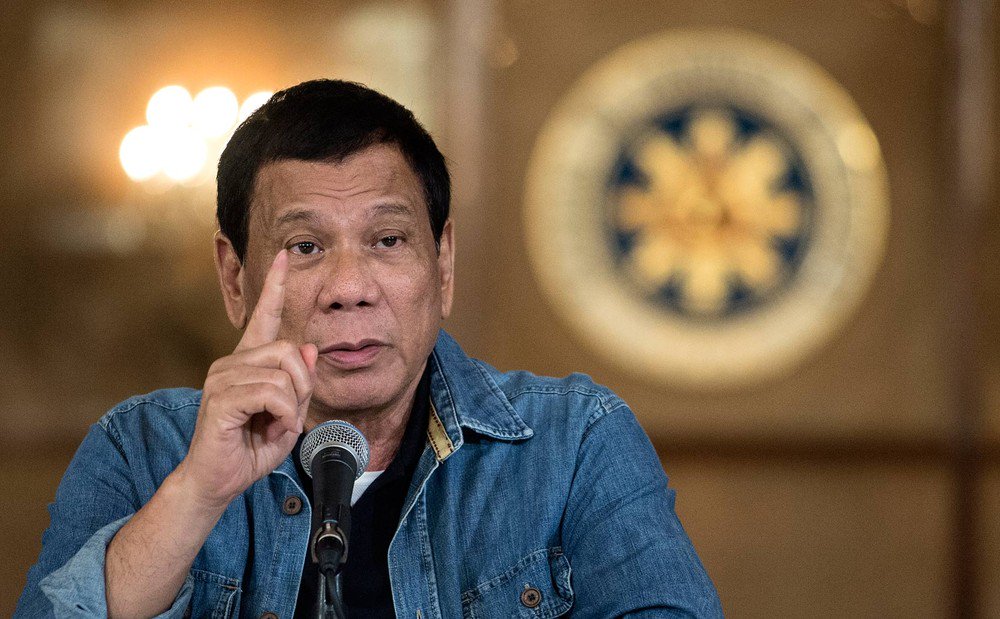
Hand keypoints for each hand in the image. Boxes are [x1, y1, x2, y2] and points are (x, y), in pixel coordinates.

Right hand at [176, 250, 317, 510]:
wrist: (218, 480)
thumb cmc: (249, 449)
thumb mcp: (288, 415)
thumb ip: (300, 382)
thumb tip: (308, 347)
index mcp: (247, 362)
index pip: (263, 316)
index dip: (275, 286)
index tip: (285, 255)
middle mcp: (232, 362)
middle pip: (291, 350)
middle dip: (304, 385)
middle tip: (289, 415)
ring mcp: (223, 377)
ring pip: (285, 374)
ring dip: (292, 407)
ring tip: (274, 426)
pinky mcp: (222, 397)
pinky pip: (273, 394)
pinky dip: (284, 416)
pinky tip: (271, 430)